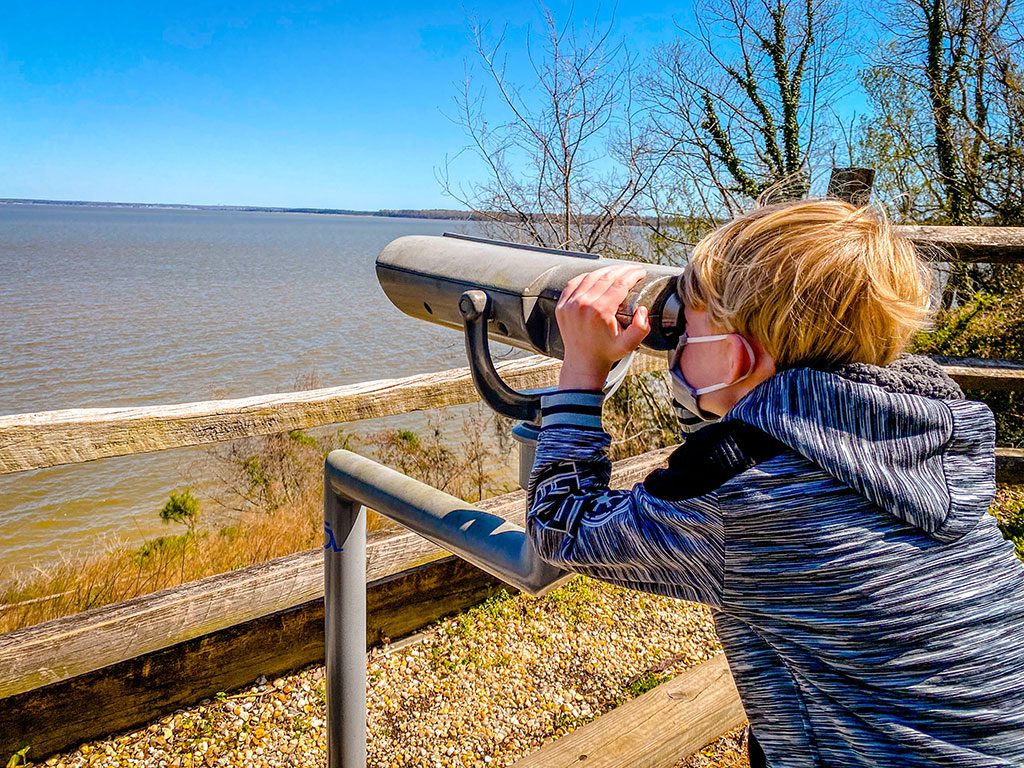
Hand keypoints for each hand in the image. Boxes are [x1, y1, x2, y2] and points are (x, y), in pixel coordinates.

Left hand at [556, 264, 649, 390]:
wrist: (583, 362)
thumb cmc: (606, 352)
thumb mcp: (629, 344)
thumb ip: (641, 328)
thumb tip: (642, 310)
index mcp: (600, 311)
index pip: (620, 284)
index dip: (633, 275)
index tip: (641, 272)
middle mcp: (583, 304)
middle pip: (606, 277)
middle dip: (622, 270)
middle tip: (633, 269)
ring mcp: (570, 304)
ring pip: (590, 277)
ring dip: (606, 270)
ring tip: (618, 270)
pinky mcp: (562, 305)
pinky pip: (574, 283)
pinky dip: (587, 276)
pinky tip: (597, 275)